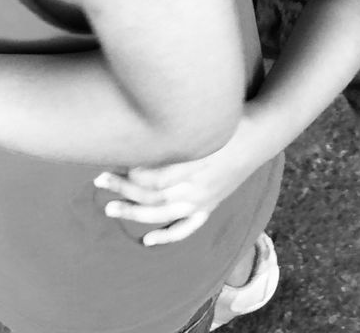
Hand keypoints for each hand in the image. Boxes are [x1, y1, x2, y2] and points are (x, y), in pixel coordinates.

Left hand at [94, 115, 267, 244]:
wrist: (260, 134)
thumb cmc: (229, 120)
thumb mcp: (205, 121)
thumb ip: (177, 132)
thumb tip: (146, 130)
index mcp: (195, 162)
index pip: (155, 176)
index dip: (131, 173)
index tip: (111, 162)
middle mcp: (197, 185)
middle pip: (154, 194)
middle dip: (123, 189)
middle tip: (99, 180)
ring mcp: (203, 198)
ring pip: (164, 213)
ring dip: (135, 212)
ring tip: (109, 207)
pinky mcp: (209, 205)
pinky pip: (188, 227)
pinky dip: (168, 236)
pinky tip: (147, 240)